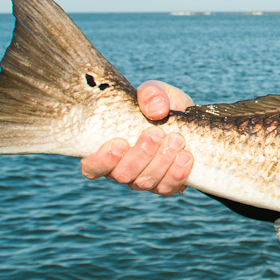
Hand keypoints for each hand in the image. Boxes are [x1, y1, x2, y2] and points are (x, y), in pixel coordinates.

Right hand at [80, 81, 195, 194]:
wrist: (188, 119)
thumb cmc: (160, 106)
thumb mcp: (155, 91)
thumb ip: (150, 94)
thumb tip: (155, 109)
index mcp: (107, 148)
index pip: (91, 167)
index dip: (102, 161)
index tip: (120, 143)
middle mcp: (121, 169)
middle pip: (122, 175)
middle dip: (141, 154)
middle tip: (156, 132)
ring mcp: (142, 180)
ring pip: (145, 182)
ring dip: (161, 161)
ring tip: (176, 138)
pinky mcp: (164, 186)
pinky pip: (167, 188)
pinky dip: (177, 173)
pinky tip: (186, 156)